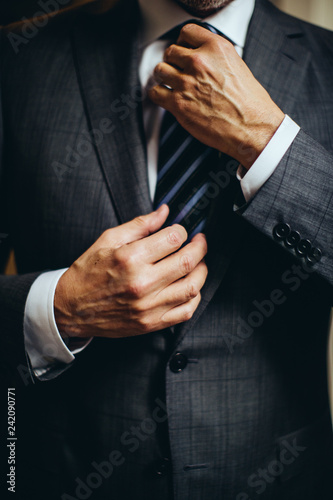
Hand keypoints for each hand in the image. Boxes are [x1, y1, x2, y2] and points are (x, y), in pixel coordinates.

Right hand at [54, 205, 207, 337]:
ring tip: (198, 263)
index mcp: (130, 258)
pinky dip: (194, 297)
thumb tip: (164, 212)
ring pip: (192, 286)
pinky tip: (190, 286)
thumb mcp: (108, 240)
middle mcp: (142, 283)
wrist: (71, 308)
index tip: (182, 230)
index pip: (173, 238)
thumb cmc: (88, 273)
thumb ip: (140, 225)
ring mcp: (148, 306)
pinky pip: (185, 311)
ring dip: (202, 271)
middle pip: (187, 261)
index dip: (182, 231)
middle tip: (199, 242)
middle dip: (200, 247)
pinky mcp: (151, 323)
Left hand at [148, 23, 284, 169]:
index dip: (183, 43)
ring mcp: (186, 83)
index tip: (184, 51)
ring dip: (164, 78)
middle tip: (178, 72)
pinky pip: (155, 93)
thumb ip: (215, 59)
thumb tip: (201, 60)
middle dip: (173, 62)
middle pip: (171, 52)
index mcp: (216, 48)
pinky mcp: (178, 104)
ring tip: (172, 85)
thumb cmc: (249, 103)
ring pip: (160, 71)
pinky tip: (167, 98)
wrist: (251, 127)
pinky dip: (158, 95)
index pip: (187, 32)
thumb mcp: (237, 66)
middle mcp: (199, 62)